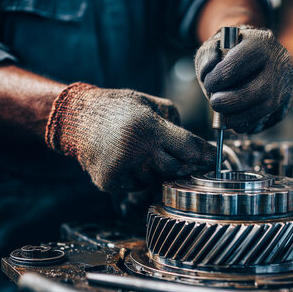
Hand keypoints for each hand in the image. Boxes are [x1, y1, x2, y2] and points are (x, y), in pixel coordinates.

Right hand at [46, 83, 215, 191]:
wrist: (77, 118)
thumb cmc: (119, 108)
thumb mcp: (151, 104)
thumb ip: (176, 124)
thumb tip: (199, 146)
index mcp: (150, 128)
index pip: (190, 148)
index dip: (206, 156)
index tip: (215, 160)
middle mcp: (137, 151)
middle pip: (177, 169)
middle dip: (180, 164)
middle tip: (173, 154)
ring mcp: (122, 170)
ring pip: (156, 180)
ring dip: (155, 170)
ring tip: (140, 151)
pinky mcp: (110, 183)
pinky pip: (137, 187)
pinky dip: (137, 177)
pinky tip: (125, 161)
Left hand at [195, 26, 292, 133]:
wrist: (257, 58)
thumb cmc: (232, 52)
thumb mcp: (217, 46)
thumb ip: (208, 56)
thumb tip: (208, 74)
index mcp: (260, 43)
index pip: (241, 62)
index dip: (220, 77)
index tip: (208, 83)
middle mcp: (276, 63)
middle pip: (259, 89)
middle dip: (230, 100)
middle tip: (215, 102)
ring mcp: (281, 84)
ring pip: (264, 106)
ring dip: (237, 115)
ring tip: (222, 111)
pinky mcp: (280, 101)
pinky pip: (263, 117)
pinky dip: (244, 122)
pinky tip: (231, 118)